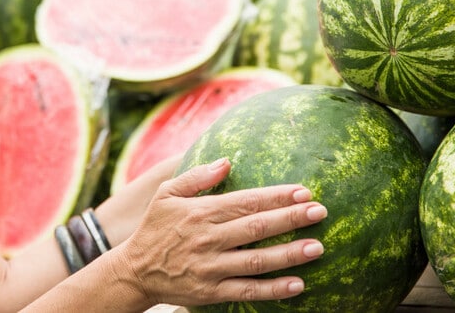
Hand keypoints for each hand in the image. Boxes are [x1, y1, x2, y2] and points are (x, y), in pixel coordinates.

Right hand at [108, 157, 325, 307]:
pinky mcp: (211, 292)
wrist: (134, 271)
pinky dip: (273, 289)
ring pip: (256, 261)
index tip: (303, 191)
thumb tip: (227, 161)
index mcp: (201, 212)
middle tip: (320, 212)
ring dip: (289, 254)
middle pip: (256, 228)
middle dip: (290, 219)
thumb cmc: (155, 228)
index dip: (276, 196)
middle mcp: (208, 239)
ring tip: (317, 247)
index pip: (246, 201)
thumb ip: (197, 177)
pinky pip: (247, 291)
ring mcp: (211, 267)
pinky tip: (297, 283)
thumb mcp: (167, 194)